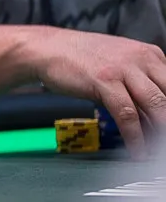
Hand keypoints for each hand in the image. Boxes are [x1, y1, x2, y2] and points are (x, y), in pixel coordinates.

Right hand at [32, 28, 165, 158]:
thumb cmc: (81, 58)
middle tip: (165, 142)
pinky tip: (137, 149)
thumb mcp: (119, 65)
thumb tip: (155, 117)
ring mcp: (123, 68)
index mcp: (149, 54)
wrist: (47, 48)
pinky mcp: (104, 80)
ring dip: (160, 133)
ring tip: (159, 152)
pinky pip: (127, 114)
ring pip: (156, 105)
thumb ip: (140, 87)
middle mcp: (140, 58)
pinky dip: (135, 136)